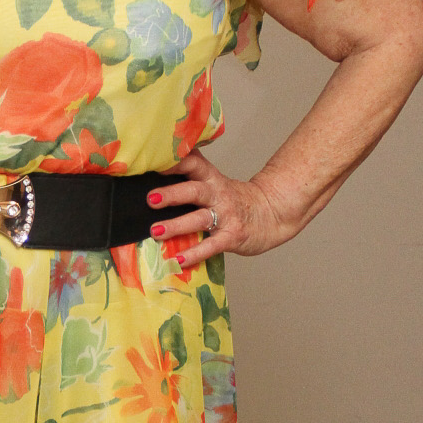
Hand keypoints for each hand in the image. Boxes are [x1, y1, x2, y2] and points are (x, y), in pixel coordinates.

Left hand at [146, 152, 286, 266]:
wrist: (272, 213)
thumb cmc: (235, 200)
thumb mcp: (214, 182)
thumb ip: (190, 179)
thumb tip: (151, 180)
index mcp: (210, 178)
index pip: (192, 163)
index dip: (174, 162)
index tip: (154, 163)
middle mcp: (217, 194)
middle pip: (194, 191)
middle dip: (172, 194)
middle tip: (150, 199)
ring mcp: (226, 216)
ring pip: (200, 218)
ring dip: (177, 225)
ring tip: (156, 231)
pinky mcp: (232, 236)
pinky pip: (211, 246)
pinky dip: (195, 253)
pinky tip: (178, 259)